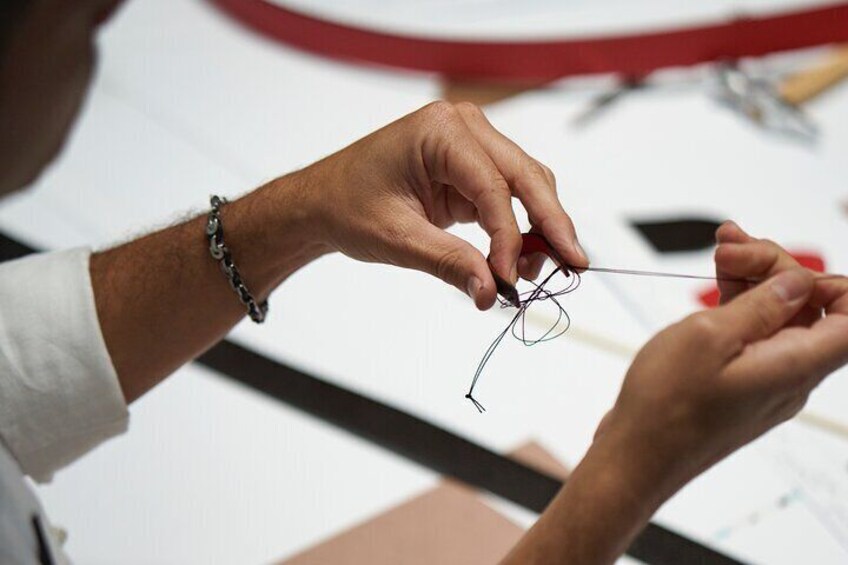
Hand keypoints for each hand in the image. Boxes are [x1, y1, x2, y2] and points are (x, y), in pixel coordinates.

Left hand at [291, 101, 586, 308]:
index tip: (512, 278)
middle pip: (526, 176)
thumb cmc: (348, 206)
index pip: (493, 185)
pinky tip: (522, 259)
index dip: (510, 236)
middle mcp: (463, 128)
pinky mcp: (472, 168)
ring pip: (527, 185)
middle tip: (574, 265)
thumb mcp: (396, 238)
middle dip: (551, 224)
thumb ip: (448, 263)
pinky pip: (509, 196)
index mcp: (440, 131)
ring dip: (539, 228)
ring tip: (537, 272)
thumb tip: (492, 293)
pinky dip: (520, 228)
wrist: (323, 201)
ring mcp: (471, 145)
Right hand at [595, 221, 847, 497]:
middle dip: (776, 268)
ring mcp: (767, 381)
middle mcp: (792, 375)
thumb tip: (797, 284)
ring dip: (755, 281)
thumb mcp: (708, 337)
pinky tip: (718, 285)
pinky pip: (756, 336)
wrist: (636, 454)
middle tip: (729, 250)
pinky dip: (740, 306)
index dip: (829, 284)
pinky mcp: (743, 383)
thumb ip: (759, 306)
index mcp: (796, 365)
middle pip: (812, 309)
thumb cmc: (665, 405)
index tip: (781, 267)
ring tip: (719, 254)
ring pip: (781, 318)